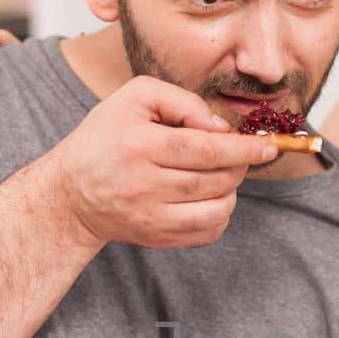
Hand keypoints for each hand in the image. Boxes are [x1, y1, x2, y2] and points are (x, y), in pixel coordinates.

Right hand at [49, 76, 277, 249]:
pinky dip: (220, 215)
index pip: (205, 149)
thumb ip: (182, 101)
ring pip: (217, 209)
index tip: (268, 146)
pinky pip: (207, 232)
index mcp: (138, 145)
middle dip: (239, 165)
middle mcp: (144, 185)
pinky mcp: (157, 239)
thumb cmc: (104, 138)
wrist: (70, 193)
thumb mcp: (134, 98)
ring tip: (220, 175)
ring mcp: (151, 217)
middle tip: (239, 155)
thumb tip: (220, 127)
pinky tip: (208, 198)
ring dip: (231, 190)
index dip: (243, 148)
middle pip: (216, 179)